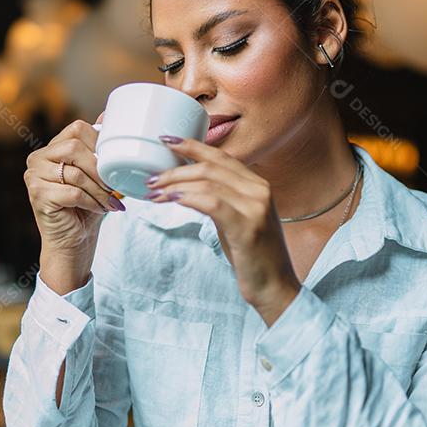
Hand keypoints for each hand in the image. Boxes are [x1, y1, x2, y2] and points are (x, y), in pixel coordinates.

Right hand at [24, 113, 124, 287]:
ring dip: (99, 190)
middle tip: (113, 186)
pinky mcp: (38, 196)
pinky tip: (99, 209)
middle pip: (74, 147)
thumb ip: (97, 148)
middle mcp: (37, 159)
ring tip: (110, 201)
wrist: (72, 243)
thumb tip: (109, 115)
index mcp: (50, 149)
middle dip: (100, 168)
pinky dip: (92, 202)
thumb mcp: (94, 175)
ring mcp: (34, 177)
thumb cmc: (84, 209)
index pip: (76, 129)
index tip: (112, 164)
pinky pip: (73, 192)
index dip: (99, 144)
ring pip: (76, 172)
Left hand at [143, 135, 299, 323]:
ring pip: (208, 181)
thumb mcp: (236, 218)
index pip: (221, 156)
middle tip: (151, 178)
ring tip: (154, 192)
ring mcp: (256, 207)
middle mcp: (260, 190)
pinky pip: (212, 202)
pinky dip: (188, 198)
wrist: (274, 286)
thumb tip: (186, 187)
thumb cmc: (252, 255)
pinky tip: (172, 200)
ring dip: (175, 184)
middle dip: (175, 168)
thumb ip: (220, 199)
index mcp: (258, 184)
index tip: (166, 140)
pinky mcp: (247, 226)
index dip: (192, 145)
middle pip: (211, 166)